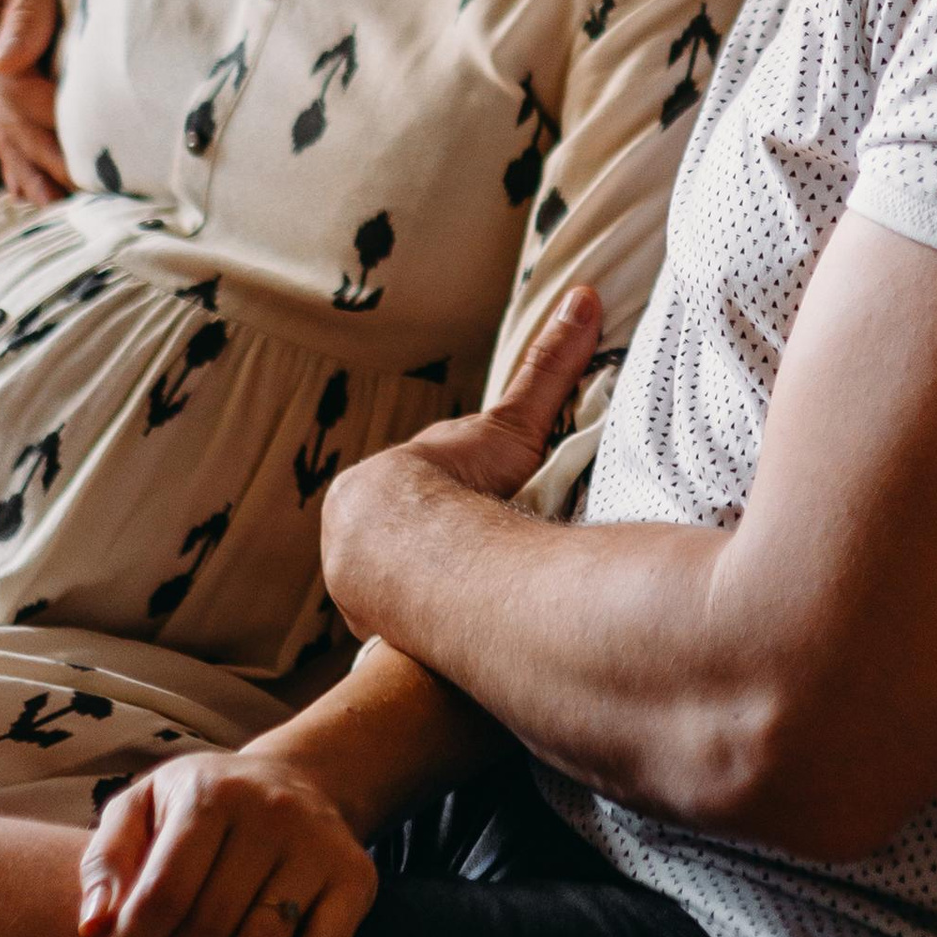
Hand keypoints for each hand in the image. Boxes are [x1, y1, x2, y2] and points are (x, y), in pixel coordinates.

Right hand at [0, 0, 74, 203]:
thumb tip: (9, 62)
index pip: (8, 79)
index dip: (47, 113)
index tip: (92, 138)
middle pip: (9, 110)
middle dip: (46, 151)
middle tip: (89, 193)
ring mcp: (1, 55)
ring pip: (10, 122)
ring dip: (33, 164)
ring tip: (59, 208)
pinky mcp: (25, 62)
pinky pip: (18, 116)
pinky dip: (26, 152)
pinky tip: (37, 189)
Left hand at [72, 746, 379, 936]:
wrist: (298, 778)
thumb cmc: (201, 806)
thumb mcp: (145, 804)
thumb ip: (108, 858)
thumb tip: (91, 927)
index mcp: (210, 795)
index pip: (163, 891)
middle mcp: (270, 815)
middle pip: (209, 926)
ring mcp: (319, 848)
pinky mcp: (357, 879)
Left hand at [321, 290, 604, 626]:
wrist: (414, 540)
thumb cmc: (465, 476)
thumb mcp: (513, 425)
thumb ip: (548, 369)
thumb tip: (585, 294)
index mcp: (388, 478)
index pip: (423, 491)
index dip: (457, 502)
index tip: (485, 517)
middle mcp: (358, 523)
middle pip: (401, 539)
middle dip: (431, 550)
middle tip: (475, 567)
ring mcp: (352, 572)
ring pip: (389, 581)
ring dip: (418, 592)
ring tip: (462, 608)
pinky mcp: (358, 617)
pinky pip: (386, 623)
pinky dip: (409, 629)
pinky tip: (436, 642)